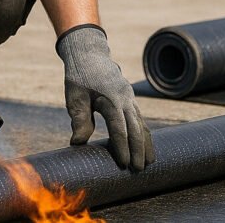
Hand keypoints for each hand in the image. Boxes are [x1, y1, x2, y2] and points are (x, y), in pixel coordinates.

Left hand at [56, 25, 155, 170]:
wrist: (88, 53)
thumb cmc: (79, 76)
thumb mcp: (75, 97)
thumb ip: (78, 120)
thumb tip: (77, 143)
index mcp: (111, 99)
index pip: (119, 129)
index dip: (122, 147)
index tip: (123, 164)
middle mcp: (125, 99)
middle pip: (136, 129)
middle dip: (139, 151)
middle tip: (138, 170)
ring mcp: (130, 98)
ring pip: (142, 124)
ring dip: (146, 143)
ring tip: (150, 163)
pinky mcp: (130, 98)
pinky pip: (140, 118)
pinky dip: (144, 133)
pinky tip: (146, 146)